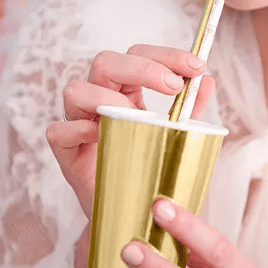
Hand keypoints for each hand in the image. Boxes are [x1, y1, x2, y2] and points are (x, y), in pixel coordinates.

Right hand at [46, 45, 214, 267]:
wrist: (131, 212)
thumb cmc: (151, 167)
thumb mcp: (176, 135)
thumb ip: (190, 109)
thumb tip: (208, 81)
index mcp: (125, 89)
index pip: (139, 56)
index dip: (166, 55)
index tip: (196, 66)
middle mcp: (99, 98)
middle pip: (106, 62)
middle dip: (142, 67)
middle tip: (173, 86)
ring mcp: (79, 123)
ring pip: (75, 90)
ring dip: (107, 97)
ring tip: (135, 117)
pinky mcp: (66, 152)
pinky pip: (59, 131)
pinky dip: (78, 129)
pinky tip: (101, 135)